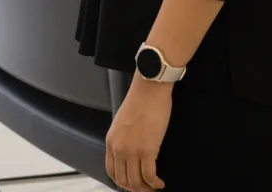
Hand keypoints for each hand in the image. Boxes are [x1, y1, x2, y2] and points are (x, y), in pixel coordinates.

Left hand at [105, 73, 170, 190]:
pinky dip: (156, 183)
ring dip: (147, 188)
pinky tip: (161, 182)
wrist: (149, 89)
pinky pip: (150, 177)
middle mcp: (118, 148)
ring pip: (136, 182)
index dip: (123, 183)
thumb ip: (122, 140)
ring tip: (154, 186)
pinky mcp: (147, 150)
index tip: (133, 184)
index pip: (111, 172)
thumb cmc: (139, 102)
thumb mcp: (122, 123)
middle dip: (135, 189)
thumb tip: (129, 154)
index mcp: (111, 141)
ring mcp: (132, 150)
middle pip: (123, 181)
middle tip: (146, 188)